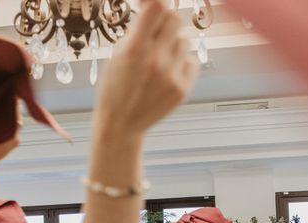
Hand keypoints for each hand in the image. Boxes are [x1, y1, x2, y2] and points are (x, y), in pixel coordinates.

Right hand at [95, 0, 198, 136]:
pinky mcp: (182, 89)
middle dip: (166, 22)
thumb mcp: (117, 55)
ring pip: (184, 41)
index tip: (149, 5)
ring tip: (158, 61)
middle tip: (155, 34)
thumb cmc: (116, 86)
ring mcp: (171, 76)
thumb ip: (137, 31)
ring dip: (173, 45)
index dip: (154, 1)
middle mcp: (155, 60)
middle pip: (175, 18)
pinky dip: (182, 64)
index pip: (157, 6)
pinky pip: (192, 62)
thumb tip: (153, 6)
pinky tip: (167, 75)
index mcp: (134, 48)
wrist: (121, 124)